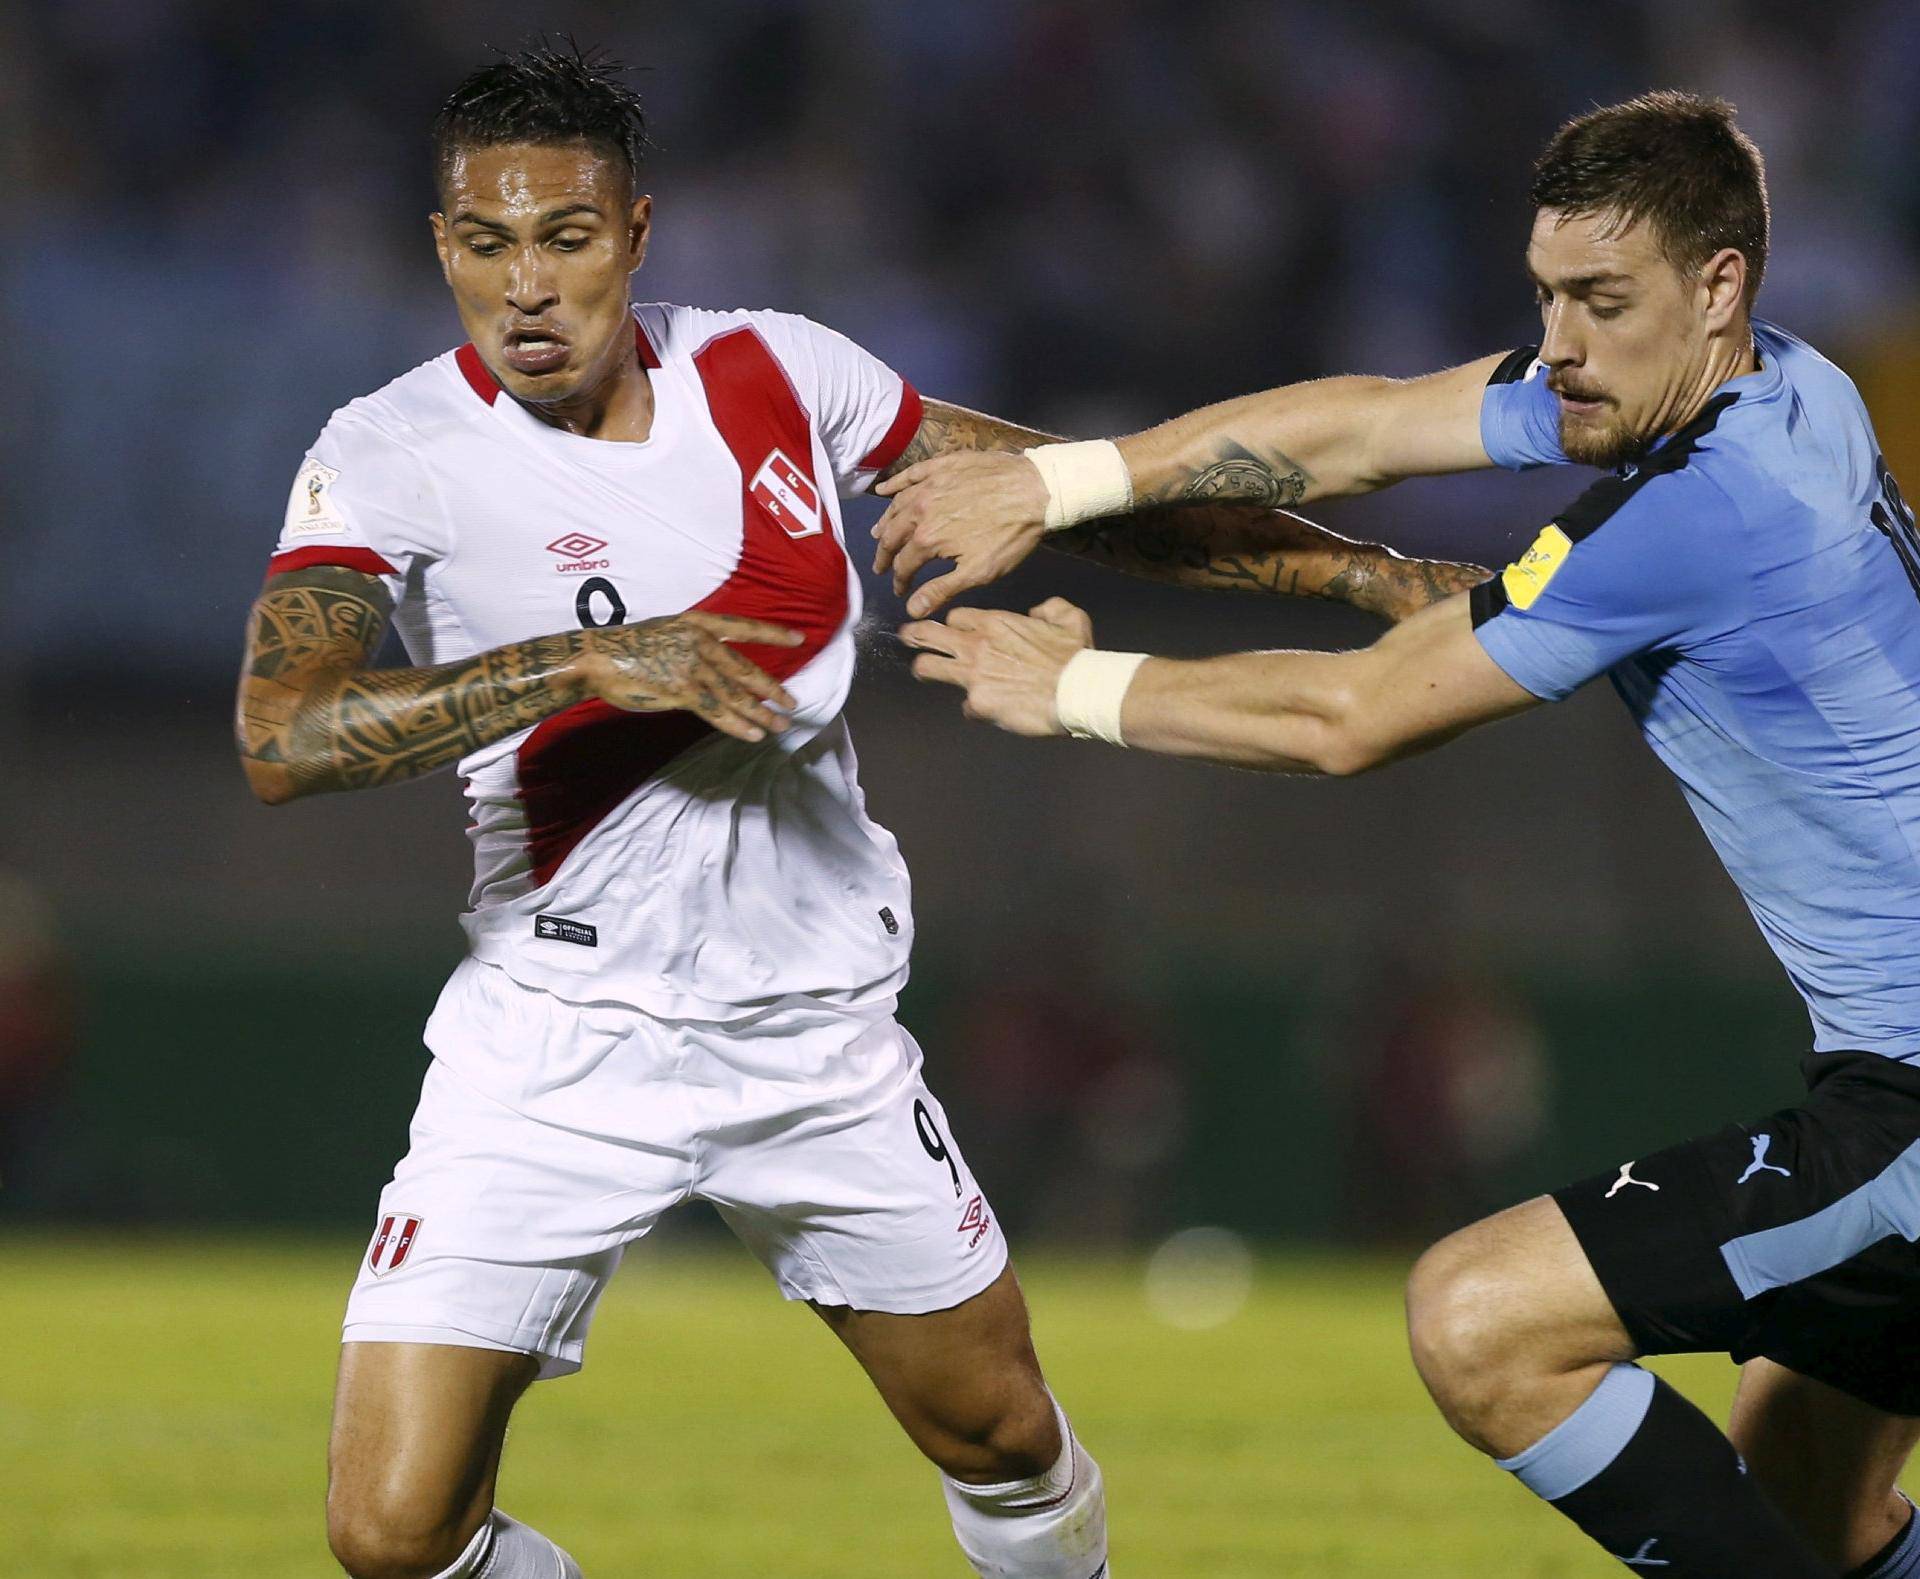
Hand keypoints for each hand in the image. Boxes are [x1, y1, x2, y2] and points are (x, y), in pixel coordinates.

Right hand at [580, 611, 802, 741]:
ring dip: (761, 713)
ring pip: (736, 695)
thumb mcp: (668, 633)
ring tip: (779, 725)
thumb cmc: (629, 649)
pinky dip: (738, 725)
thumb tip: (721, 672)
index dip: (773, 634)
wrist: (597, 658)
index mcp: (698, 623)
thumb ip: (696, 647)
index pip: (744, 628)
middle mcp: (700, 642)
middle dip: (773, 689)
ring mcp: (691, 666)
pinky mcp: (681, 690)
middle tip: (793, 703)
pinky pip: (717, 711)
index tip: (800, 639)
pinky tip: (754, 734)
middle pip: (746, 669)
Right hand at [872, 452, 1050, 616]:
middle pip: (892, 535)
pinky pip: (910, 474)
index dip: (899, 581)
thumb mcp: (978, 572)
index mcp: (927, 538)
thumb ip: (941, 590)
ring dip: (885, 523)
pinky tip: (883, 490)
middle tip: (880, 567)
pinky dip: (894, 484)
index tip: (900, 591)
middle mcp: (920, 509)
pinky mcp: (942, 465)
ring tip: (878, 535)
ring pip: (897, 506)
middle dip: (884, 555)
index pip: (903, 565)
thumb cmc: (1010, 536)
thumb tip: (910, 610)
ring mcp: (929, 484)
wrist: (1036, 490)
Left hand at [898, 598, 1093, 735]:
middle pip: (928, 634)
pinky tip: (985, 710)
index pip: (957, 617)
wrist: (1076, 691)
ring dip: (923, 668)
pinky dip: (975, 708)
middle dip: (914, 634)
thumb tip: (1037, 612)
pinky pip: (966, 706)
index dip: (955, 623)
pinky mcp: (978, 703)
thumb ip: (1050, 608)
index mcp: (995, 622)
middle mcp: (976, 645)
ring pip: (928, 666)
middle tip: (907, 636)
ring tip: (920, 670)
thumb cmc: (1075, 656)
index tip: (956, 630)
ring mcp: (972, 675)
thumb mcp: (1070, 619)